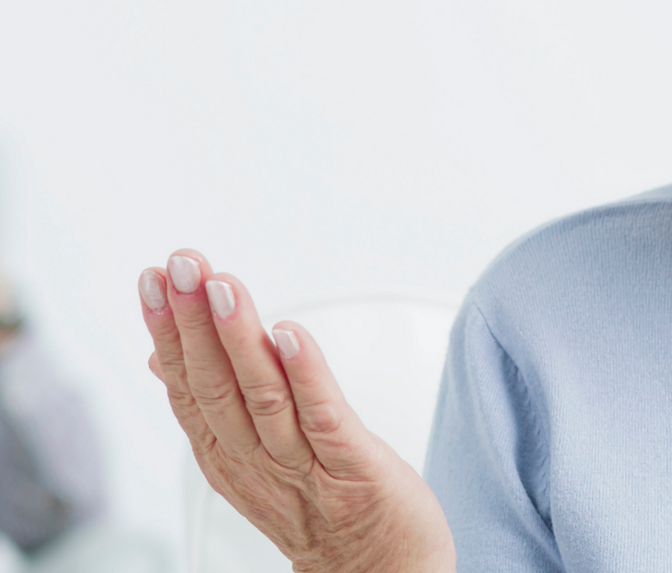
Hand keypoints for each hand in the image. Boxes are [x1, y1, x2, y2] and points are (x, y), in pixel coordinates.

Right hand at [138, 251, 454, 572]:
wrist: (382, 570)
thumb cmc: (324, 505)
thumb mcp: (253, 457)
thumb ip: (212, 408)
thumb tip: (158, 360)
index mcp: (229, 454)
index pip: (187, 386)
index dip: (168, 332)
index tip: (155, 277)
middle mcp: (256, 461)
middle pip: (215, 386)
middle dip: (194, 321)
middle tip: (182, 263)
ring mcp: (303, 467)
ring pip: (262, 397)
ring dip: (240, 338)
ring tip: (224, 286)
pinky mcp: (352, 469)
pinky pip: (325, 417)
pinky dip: (307, 374)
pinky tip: (291, 334)